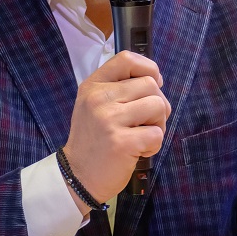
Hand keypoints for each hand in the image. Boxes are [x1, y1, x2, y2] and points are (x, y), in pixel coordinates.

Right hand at [62, 51, 169, 203]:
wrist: (77, 176)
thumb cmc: (93, 141)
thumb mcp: (94, 106)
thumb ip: (118, 88)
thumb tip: (155, 79)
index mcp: (93, 86)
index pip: (127, 59)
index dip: (149, 68)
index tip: (152, 84)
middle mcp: (99, 98)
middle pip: (151, 84)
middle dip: (157, 105)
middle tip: (144, 122)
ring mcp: (109, 119)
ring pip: (158, 106)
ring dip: (158, 124)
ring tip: (140, 136)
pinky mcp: (122, 142)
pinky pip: (157, 133)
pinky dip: (153, 145)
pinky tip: (137, 151)